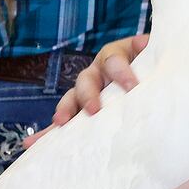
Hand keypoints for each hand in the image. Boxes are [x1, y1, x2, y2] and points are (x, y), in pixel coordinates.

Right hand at [22, 33, 146, 148]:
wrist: (152, 73)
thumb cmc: (155, 66)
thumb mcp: (156, 58)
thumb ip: (157, 54)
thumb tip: (153, 44)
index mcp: (118, 56)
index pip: (115, 60)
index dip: (121, 72)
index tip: (131, 87)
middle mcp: (98, 72)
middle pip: (87, 79)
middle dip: (89, 94)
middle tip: (94, 109)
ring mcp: (87, 91)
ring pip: (72, 98)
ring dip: (65, 110)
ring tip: (60, 122)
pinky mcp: (80, 110)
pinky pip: (62, 120)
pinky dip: (47, 132)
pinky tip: (32, 144)